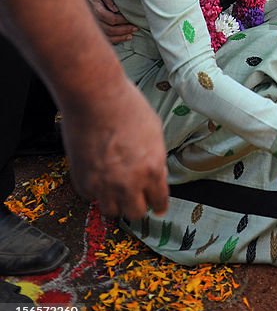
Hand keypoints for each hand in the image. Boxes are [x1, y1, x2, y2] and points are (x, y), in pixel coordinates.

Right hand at [61, 77, 168, 217]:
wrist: (96, 97)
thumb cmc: (127, 106)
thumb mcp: (154, 130)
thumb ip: (155, 156)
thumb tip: (155, 171)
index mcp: (152, 168)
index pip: (159, 201)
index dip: (159, 204)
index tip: (157, 207)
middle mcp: (129, 183)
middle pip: (135, 213)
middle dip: (138, 204)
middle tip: (135, 196)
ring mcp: (104, 185)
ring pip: (112, 211)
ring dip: (115, 201)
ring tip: (114, 186)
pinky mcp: (83, 181)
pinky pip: (91, 197)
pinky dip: (95, 189)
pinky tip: (98, 173)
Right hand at [85, 0, 137, 43]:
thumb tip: (115, 8)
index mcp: (96, 10)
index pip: (111, 18)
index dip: (122, 20)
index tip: (131, 19)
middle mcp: (94, 21)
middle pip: (110, 29)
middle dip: (124, 30)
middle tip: (136, 28)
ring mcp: (94, 27)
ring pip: (108, 36)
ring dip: (120, 37)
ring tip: (131, 35)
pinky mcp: (96, 30)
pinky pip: (105, 38)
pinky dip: (116, 40)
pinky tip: (124, 38)